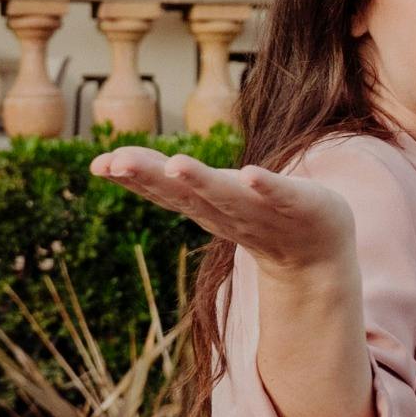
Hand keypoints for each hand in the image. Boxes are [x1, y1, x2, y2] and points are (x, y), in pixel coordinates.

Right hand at [93, 147, 355, 275]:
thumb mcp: (203, 194)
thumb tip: (105, 161)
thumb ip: (163, 179)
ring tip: (176, 164)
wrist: (315, 254)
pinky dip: (266, 187)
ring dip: (201, 181)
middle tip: (119, 161)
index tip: (100, 164)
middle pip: (185, 193)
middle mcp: (226, 211)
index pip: (163, 189)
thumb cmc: (254, 213)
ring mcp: (263, 211)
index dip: (132, 176)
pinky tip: (252, 173)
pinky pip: (281, 195)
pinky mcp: (300, 206)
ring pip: (227, 196)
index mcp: (203, 206)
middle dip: (152, 177)